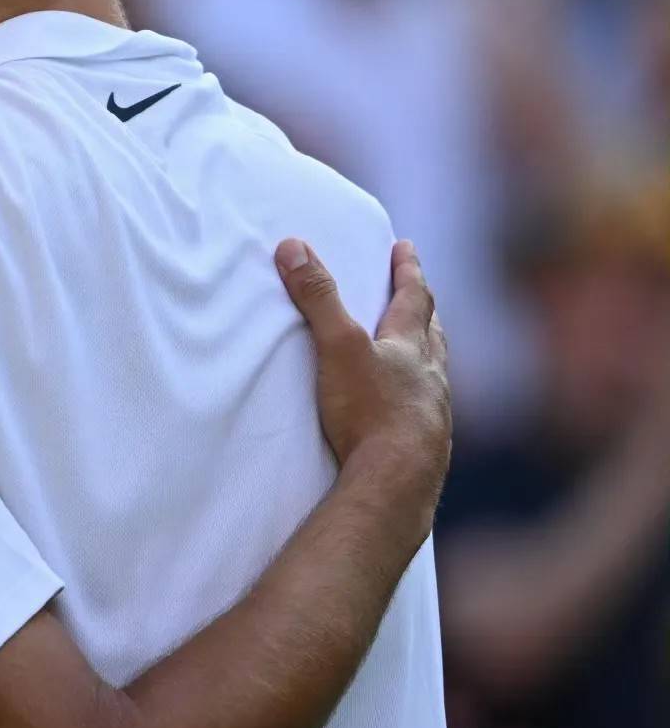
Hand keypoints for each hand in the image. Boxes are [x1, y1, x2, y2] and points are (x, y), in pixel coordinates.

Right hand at [276, 237, 450, 507]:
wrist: (398, 481)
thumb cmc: (371, 410)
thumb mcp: (337, 346)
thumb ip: (317, 297)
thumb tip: (293, 246)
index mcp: (410, 347)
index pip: (413, 298)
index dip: (408, 271)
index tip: (407, 248)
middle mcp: (430, 376)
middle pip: (431, 334)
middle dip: (423, 311)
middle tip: (421, 296)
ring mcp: (433, 413)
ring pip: (434, 374)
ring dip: (425, 356)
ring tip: (419, 351)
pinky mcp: (426, 446)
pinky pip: (427, 411)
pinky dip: (419, 398)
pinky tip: (409, 409)